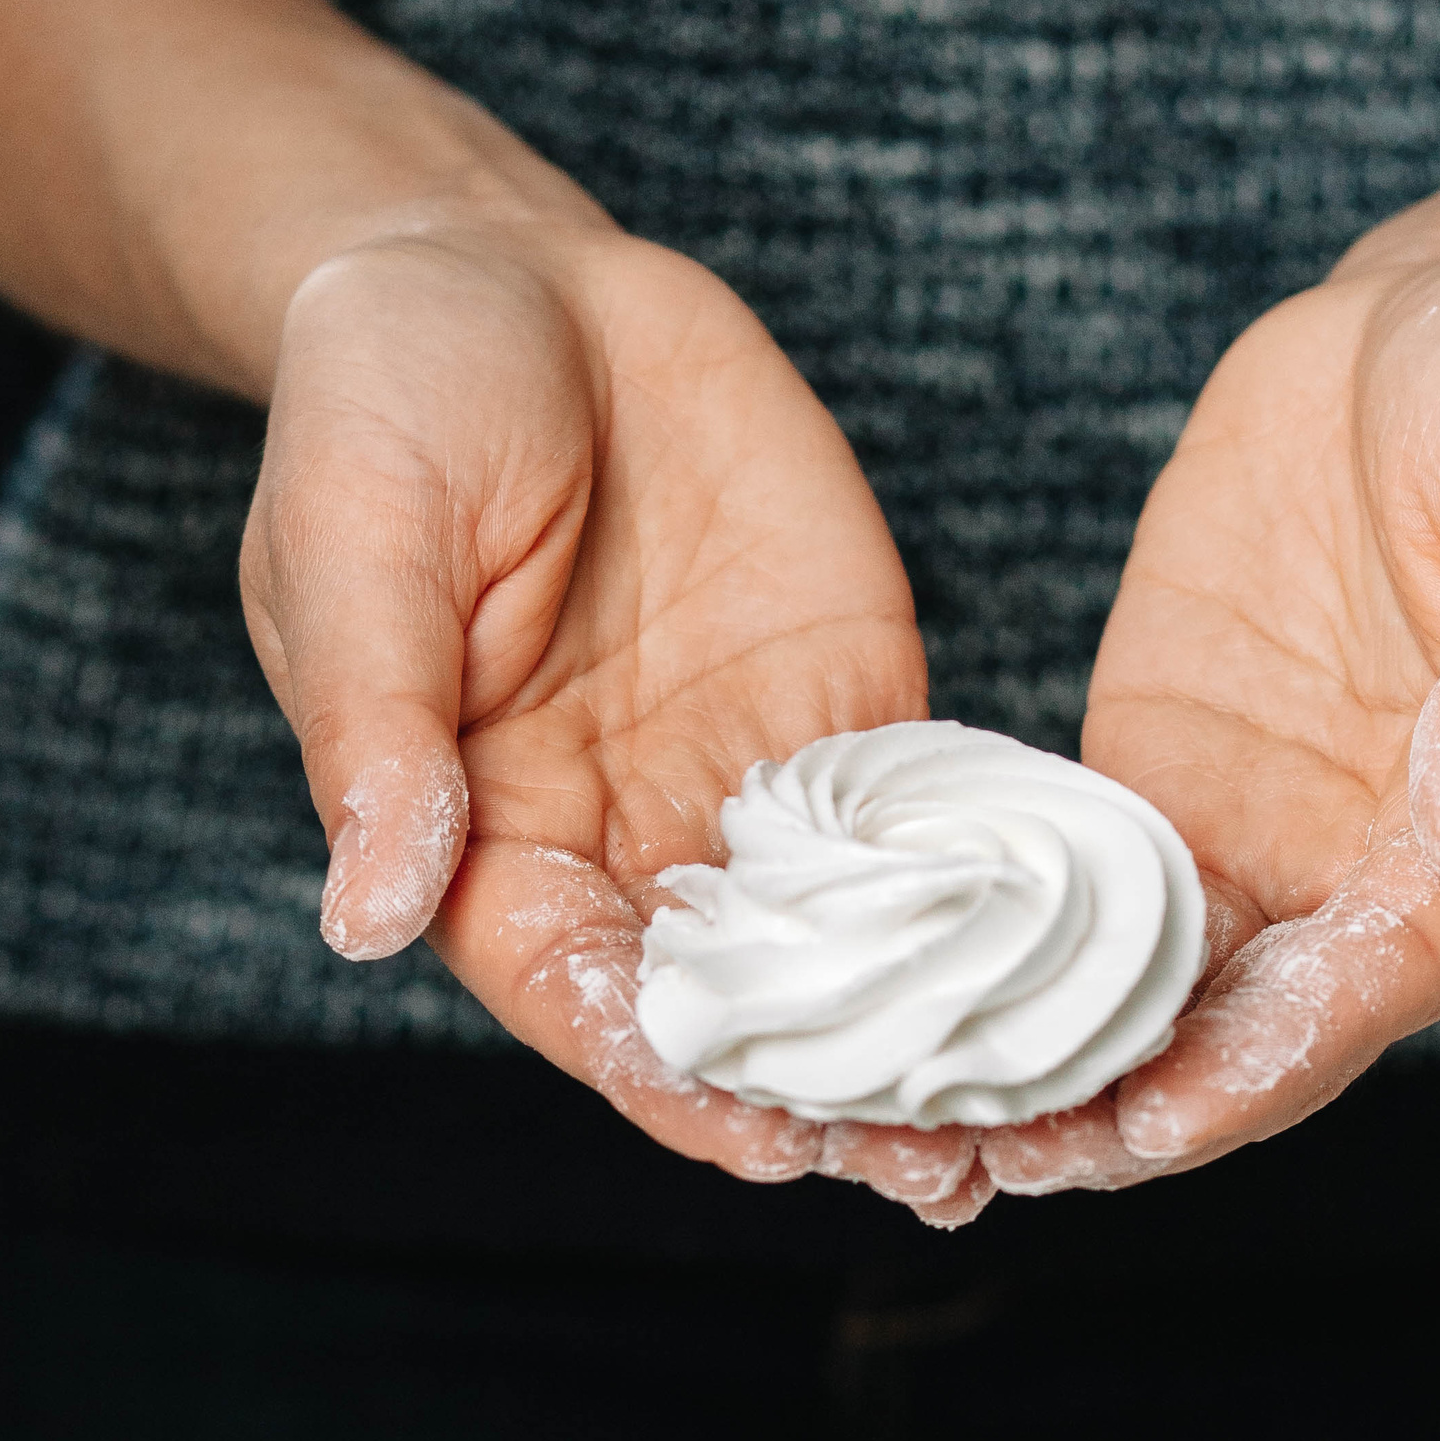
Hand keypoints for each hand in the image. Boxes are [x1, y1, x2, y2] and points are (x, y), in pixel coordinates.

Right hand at [242, 210, 992, 1217]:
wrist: (507, 270)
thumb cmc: (387, 402)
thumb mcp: (356, 546)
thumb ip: (378, 732)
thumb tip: (363, 916)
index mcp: (486, 842)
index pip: (584, 999)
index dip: (673, 1078)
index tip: (763, 1143)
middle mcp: (626, 844)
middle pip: (739, 1010)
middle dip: (836, 1098)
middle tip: (947, 1170)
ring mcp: (741, 783)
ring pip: (849, 945)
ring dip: (938, 1030)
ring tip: (1044, 1109)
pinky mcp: (842, 705)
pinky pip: (925, 819)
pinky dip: (998, 894)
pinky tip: (1083, 955)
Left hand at [979, 220, 1439, 1196]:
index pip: (1392, 975)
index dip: (1275, 1058)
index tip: (1162, 1124)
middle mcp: (1403, 871)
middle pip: (1271, 1025)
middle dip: (1149, 1107)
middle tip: (1014, 1169)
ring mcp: (1288, 833)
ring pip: (1174, 992)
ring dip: (1070, 1065)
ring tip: (939, 1133)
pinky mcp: (1186, 781)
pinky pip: (1099, 899)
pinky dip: (1022, 963)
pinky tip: (920, 1009)